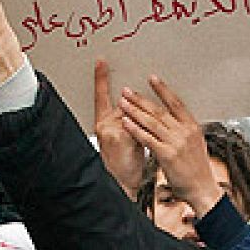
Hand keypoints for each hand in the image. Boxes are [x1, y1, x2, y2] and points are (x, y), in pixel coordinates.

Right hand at [93, 60, 146, 197]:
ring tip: (149, 123)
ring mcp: (111, 131)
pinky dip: (146, 129)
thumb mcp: (125, 139)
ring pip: (133, 113)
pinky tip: (146, 137)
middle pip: (123, 102)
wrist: (123, 186)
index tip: (101, 62)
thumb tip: (140, 108)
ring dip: (145, 118)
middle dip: (135, 99)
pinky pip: (138, 125)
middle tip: (141, 84)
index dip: (101, 79)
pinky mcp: (121, 138)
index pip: (101, 96)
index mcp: (104, 123)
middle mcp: (105, 124)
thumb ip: (129, 122)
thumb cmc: (126, 164)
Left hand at [118, 75, 223, 218]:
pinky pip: (148, 138)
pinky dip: (135, 129)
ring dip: (135, 111)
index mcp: (192, 127)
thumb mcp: (195, 144)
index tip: (152, 78)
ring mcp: (176, 143)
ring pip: (152, 122)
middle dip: (141, 99)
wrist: (202, 189)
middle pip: (160, 110)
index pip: (176, 103)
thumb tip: (174, 119)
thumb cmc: (197, 169)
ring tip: (123, 102)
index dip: (163, 89)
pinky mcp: (167, 155)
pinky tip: (126, 123)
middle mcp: (185, 132)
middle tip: (127, 90)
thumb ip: (184, 131)